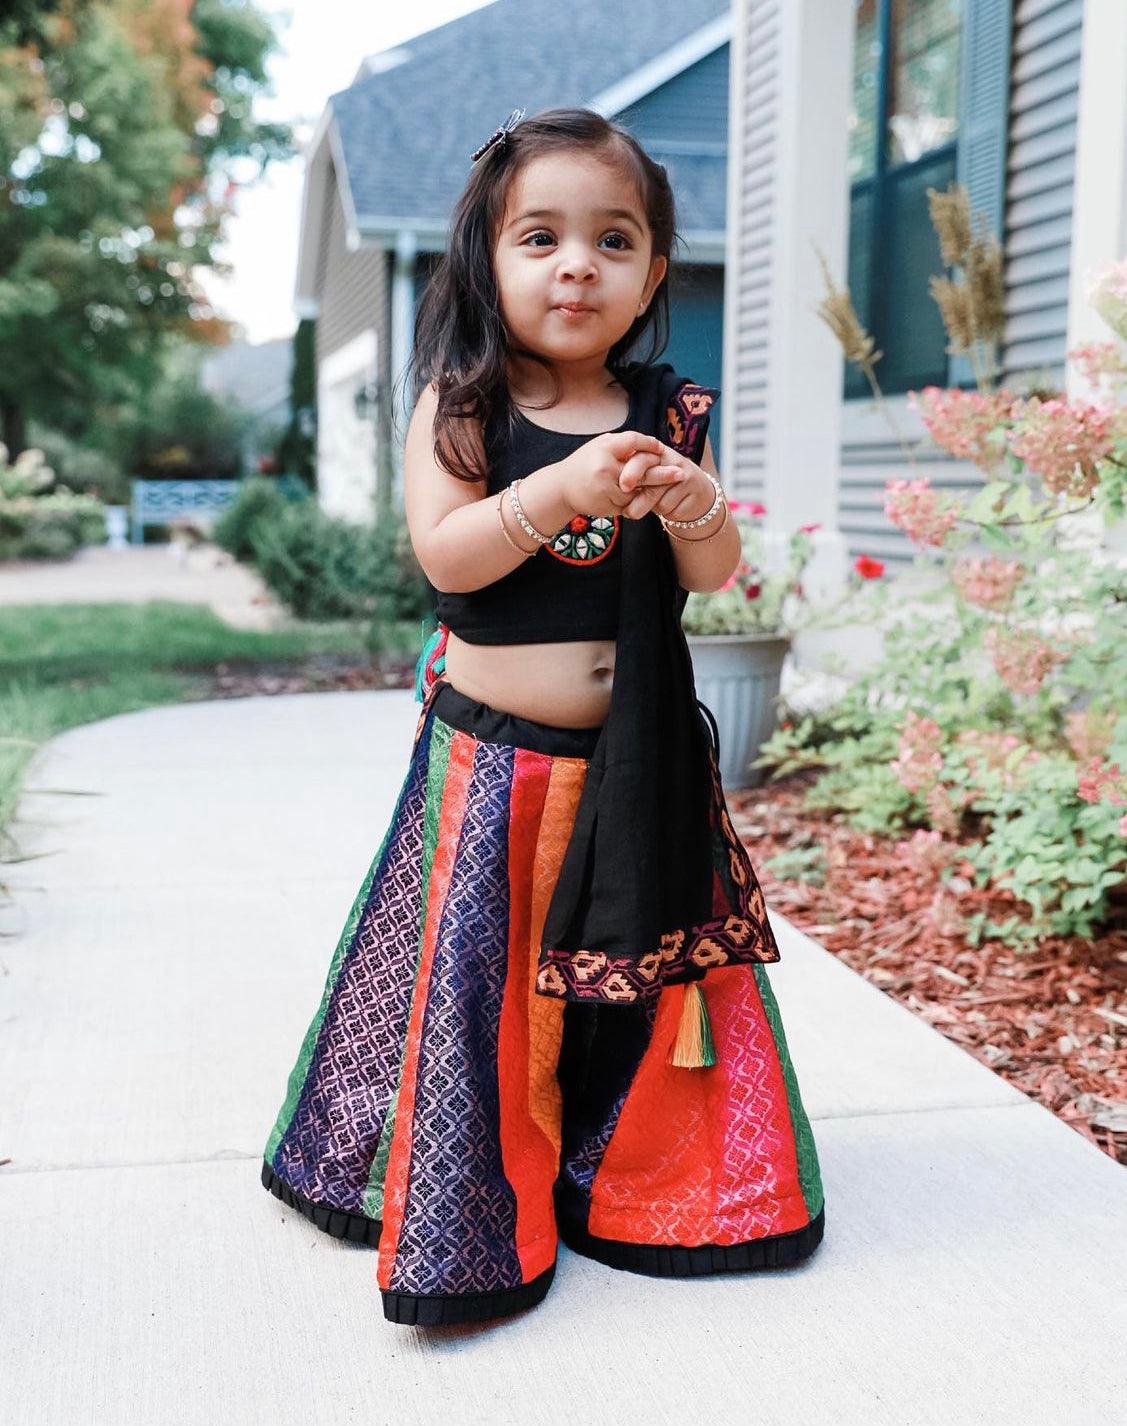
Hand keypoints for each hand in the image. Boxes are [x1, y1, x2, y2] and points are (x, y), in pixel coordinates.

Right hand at [554, 430, 687, 518]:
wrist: (560, 490)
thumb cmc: (582, 464)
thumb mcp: (598, 447)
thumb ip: (621, 445)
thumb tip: (650, 444)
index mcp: (604, 448)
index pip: (633, 441)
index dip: (648, 444)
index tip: (660, 447)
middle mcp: (605, 467)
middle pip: (642, 470)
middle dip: (663, 473)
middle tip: (681, 473)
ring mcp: (606, 489)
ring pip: (637, 490)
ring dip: (649, 489)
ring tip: (663, 486)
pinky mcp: (607, 505)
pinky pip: (629, 504)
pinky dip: (637, 501)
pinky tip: (641, 498)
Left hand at [618, 444, 714, 521]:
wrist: (696, 492)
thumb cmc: (662, 484)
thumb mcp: (647, 476)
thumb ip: (633, 478)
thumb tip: (615, 492)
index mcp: (656, 453)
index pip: (642, 458)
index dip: (632, 472)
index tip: (624, 486)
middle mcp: (673, 461)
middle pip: (653, 484)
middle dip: (640, 501)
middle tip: (629, 512)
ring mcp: (686, 476)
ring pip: (661, 503)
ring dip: (653, 509)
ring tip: (656, 503)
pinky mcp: (695, 493)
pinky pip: (672, 511)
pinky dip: (667, 514)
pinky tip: (671, 507)